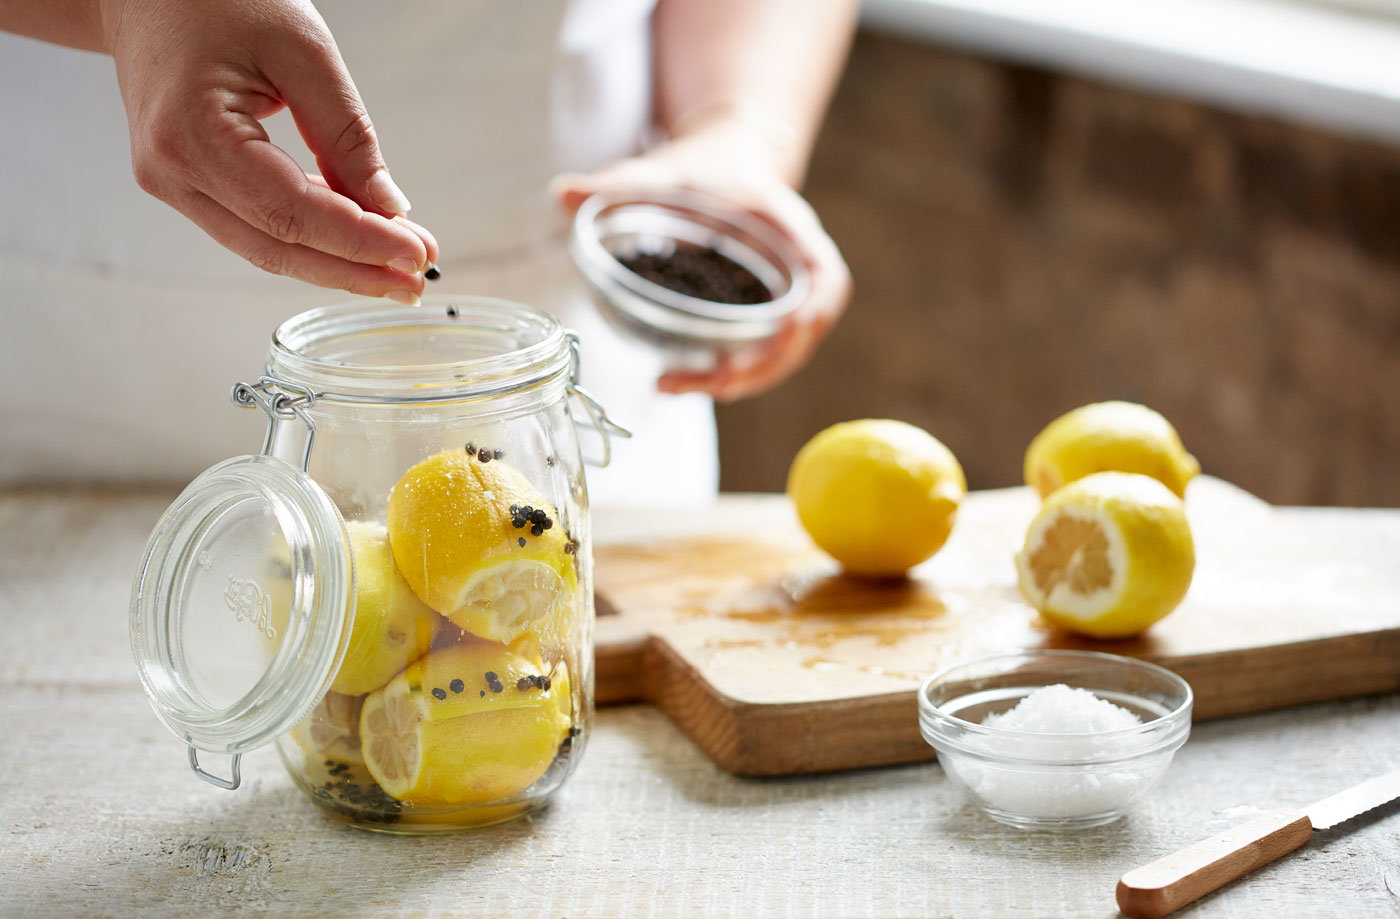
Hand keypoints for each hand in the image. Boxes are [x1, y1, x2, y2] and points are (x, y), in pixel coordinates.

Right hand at [102, 0, 436, 300]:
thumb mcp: (303, 53)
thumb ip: (347, 136)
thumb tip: (390, 208)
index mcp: (191, 136)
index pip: (293, 215)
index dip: (361, 243)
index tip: (417, 256)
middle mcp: (170, 172)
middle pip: (278, 248)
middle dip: (355, 269)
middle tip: (416, 280)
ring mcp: (170, 183)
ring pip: (265, 248)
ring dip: (336, 262)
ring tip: (398, 267)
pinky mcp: (184, 184)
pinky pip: (254, 226)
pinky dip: (309, 237)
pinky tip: (356, 239)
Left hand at [552, 124, 849, 400]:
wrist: (720, 170)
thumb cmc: (699, 170)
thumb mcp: (662, 171)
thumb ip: (616, 183)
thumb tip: (560, 193)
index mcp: (789, 229)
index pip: (823, 277)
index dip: (812, 311)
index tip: (788, 333)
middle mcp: (797, 270)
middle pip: (803, 333)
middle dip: (762, 365)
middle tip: (709, 385)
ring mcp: (784, 300)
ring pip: (781, 354)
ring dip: (740, 380)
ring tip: (674, 387)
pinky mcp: (763, 320)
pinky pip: (758, 356)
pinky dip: (728, 375)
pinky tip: (678, 381)